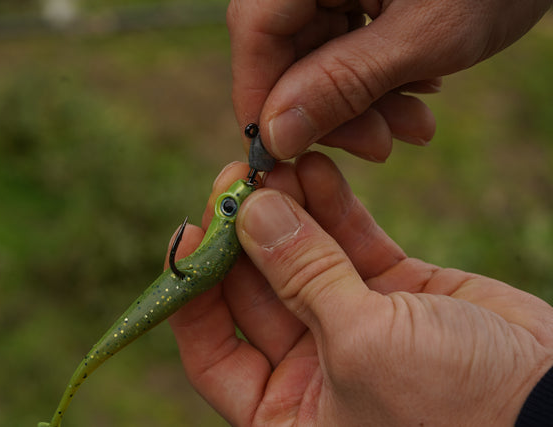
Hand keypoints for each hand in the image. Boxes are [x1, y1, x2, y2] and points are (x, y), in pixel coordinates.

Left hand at [168, 152, 552, 424]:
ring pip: (302, 259)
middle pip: (255, 291)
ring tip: (276, 162)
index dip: (194, 290)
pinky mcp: (393, 292)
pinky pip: (349, 246)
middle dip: (245, 233)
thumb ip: (304, 276)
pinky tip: (313, 169)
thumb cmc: (454, 412)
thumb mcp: (363, 346)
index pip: (212, 350)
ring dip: (288, 211)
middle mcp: (311, 372)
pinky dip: (332, 209)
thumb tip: (252, 213)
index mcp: (286, 413)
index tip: (191, 232)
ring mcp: (352, 326)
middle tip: (238, 177)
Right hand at [228, 0, 550, 160]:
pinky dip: (377, 84)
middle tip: (376, 147)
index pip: (257, 31)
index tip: (280, 155)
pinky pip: (347, 51)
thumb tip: (274, 136)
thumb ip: (342, 84)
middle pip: (287, 51)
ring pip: (318, 59)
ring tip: (413, 127)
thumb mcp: (424, 36)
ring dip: (361, 105)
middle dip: (330, 111)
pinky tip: (416, 96)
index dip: (261, 99)